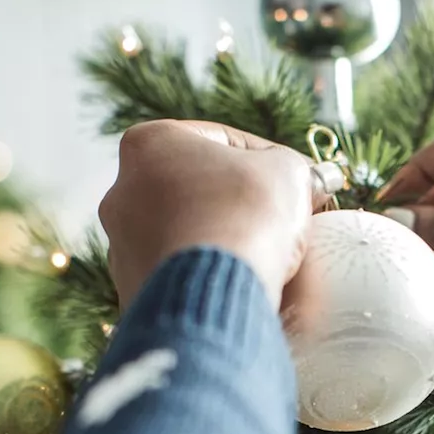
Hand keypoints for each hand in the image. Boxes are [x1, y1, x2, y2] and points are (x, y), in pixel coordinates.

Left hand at [98, 120, 322, 310]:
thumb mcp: (288, 171)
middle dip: (243, 204)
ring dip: (226, 240)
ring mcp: (121, 246)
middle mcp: (121, 191)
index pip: (225, 141)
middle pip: (202, 190)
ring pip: (191, 234)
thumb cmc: (248, 215)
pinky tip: (243, 283)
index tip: (299, 183)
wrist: (217, 292)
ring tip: (267, 257)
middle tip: (285, 221)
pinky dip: (211, 275)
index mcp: (148, 143)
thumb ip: (296, 167)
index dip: (271, 160)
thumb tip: (312, 181)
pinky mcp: (131, 291)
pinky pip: (183, 275)